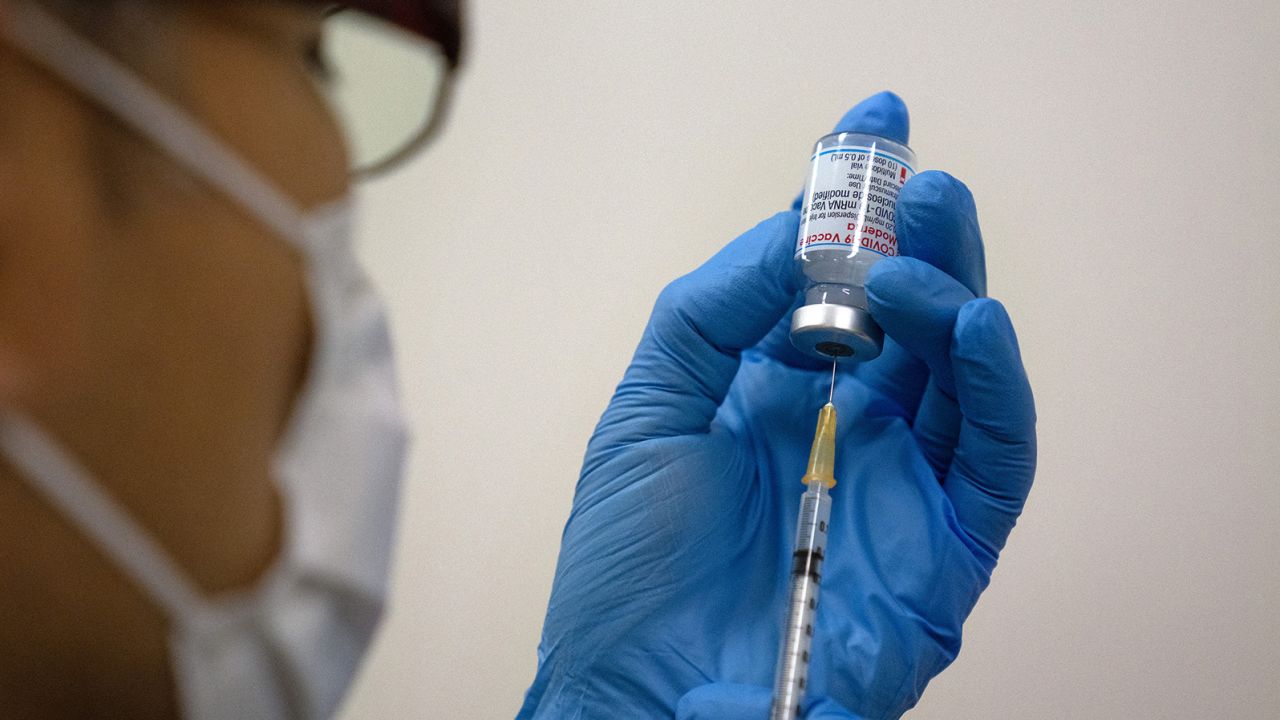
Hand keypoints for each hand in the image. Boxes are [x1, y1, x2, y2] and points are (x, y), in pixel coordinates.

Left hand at [516, 92, 1035, 719]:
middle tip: (911, 179)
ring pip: (966, 372)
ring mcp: (902, 486)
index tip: (873, 130)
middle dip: (918, 237)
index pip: (839, 283)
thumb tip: (794, 231)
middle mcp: (851, 428)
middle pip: (914, 315)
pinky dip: (999, 389)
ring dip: (954, 294)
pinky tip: (973, 326)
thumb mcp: (647, 411)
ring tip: (915, 245)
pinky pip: (996, 459)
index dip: (858, 208)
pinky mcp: (944, 551)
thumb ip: (712, 313)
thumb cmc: (628, 573)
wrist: (640, 699)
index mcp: (780, 392)